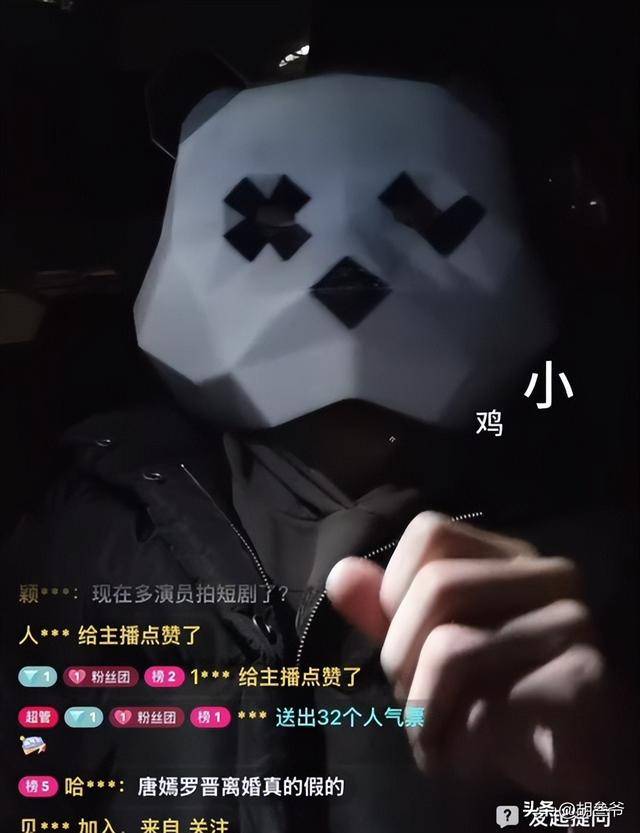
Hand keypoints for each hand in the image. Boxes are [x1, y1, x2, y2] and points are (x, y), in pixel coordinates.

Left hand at [326, 512, 616, 795]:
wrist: (572, 762)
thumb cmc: (495, 696)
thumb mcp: (427, 647)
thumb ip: (386, 611)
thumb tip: (340, 574)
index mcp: (508, 557)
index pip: (430, 531)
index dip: (393, 587)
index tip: (400, 639)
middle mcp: (547, 575)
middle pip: (435, 586)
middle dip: (399, 657)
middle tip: (413, 700)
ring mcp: (571, 623)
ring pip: (450, 646)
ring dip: (421, 707)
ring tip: (433, 732)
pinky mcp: (583, 679)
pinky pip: (484, 705)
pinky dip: (453, 744)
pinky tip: (464, 756)